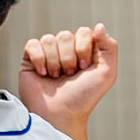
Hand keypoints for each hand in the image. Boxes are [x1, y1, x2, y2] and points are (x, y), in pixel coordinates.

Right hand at [18, 25, 117, 139]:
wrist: (59, 113)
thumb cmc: (84, 97)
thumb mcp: (106, 74)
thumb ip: (109, 48)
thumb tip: (99, 26)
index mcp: (85, 50)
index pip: (84, 32)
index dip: (83, 49)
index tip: (85, 68)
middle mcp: (66, 49)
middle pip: (65, 35)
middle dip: (68, 58)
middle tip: (69, 75)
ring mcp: (47, 53)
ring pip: (48, 39)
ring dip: (54, 62)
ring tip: (56, 77)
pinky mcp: (30, 58)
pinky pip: (32, 45)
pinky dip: (39, 60)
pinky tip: (42, 73)